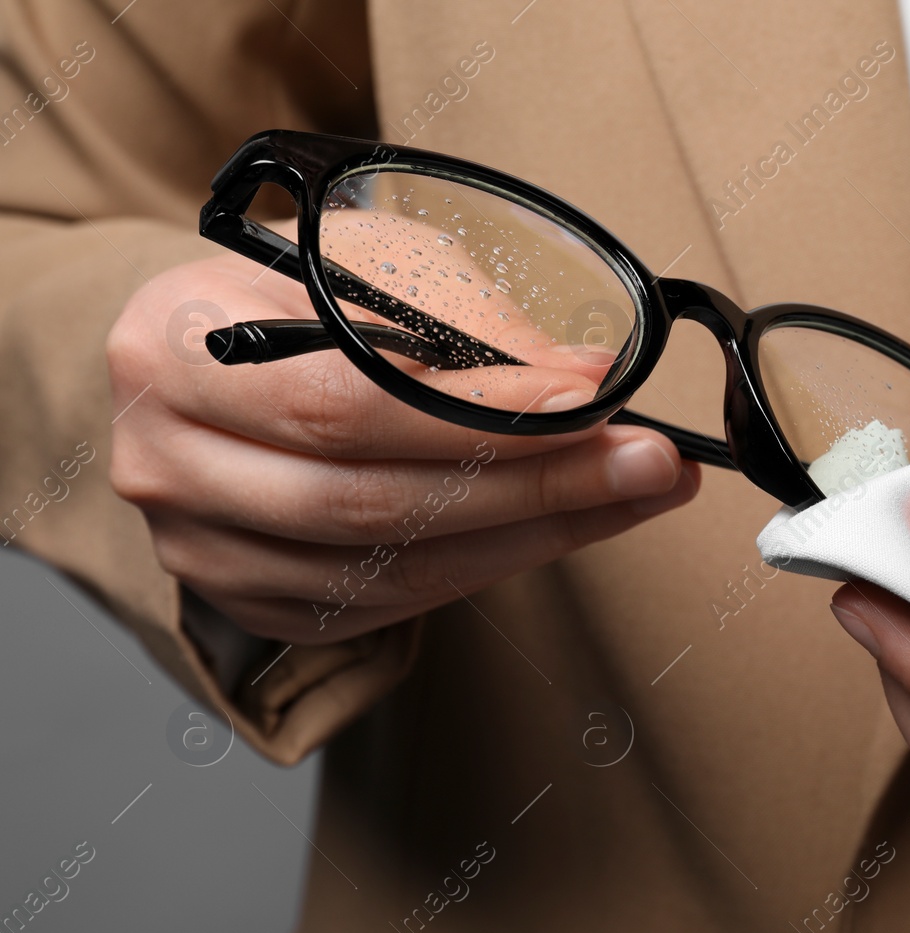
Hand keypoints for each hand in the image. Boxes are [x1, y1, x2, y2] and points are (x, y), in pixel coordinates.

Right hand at [108, 253, 697, 643]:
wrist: (206, 363)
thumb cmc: (292, 298)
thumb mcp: (364, 261)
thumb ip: (463, 316)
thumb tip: (584, 372)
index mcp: (172, 347)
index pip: (344, 399)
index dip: (480, 413)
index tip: (595, 399)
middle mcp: (169, 460)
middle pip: (373, 499)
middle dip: (535, 484)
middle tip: (649, 463)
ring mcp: (204, 547)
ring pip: (394, 565)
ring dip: (535, 534)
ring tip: (635, 494)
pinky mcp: (255, 603)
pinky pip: (392, 603)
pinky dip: (490, 565)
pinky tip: (561, 528)